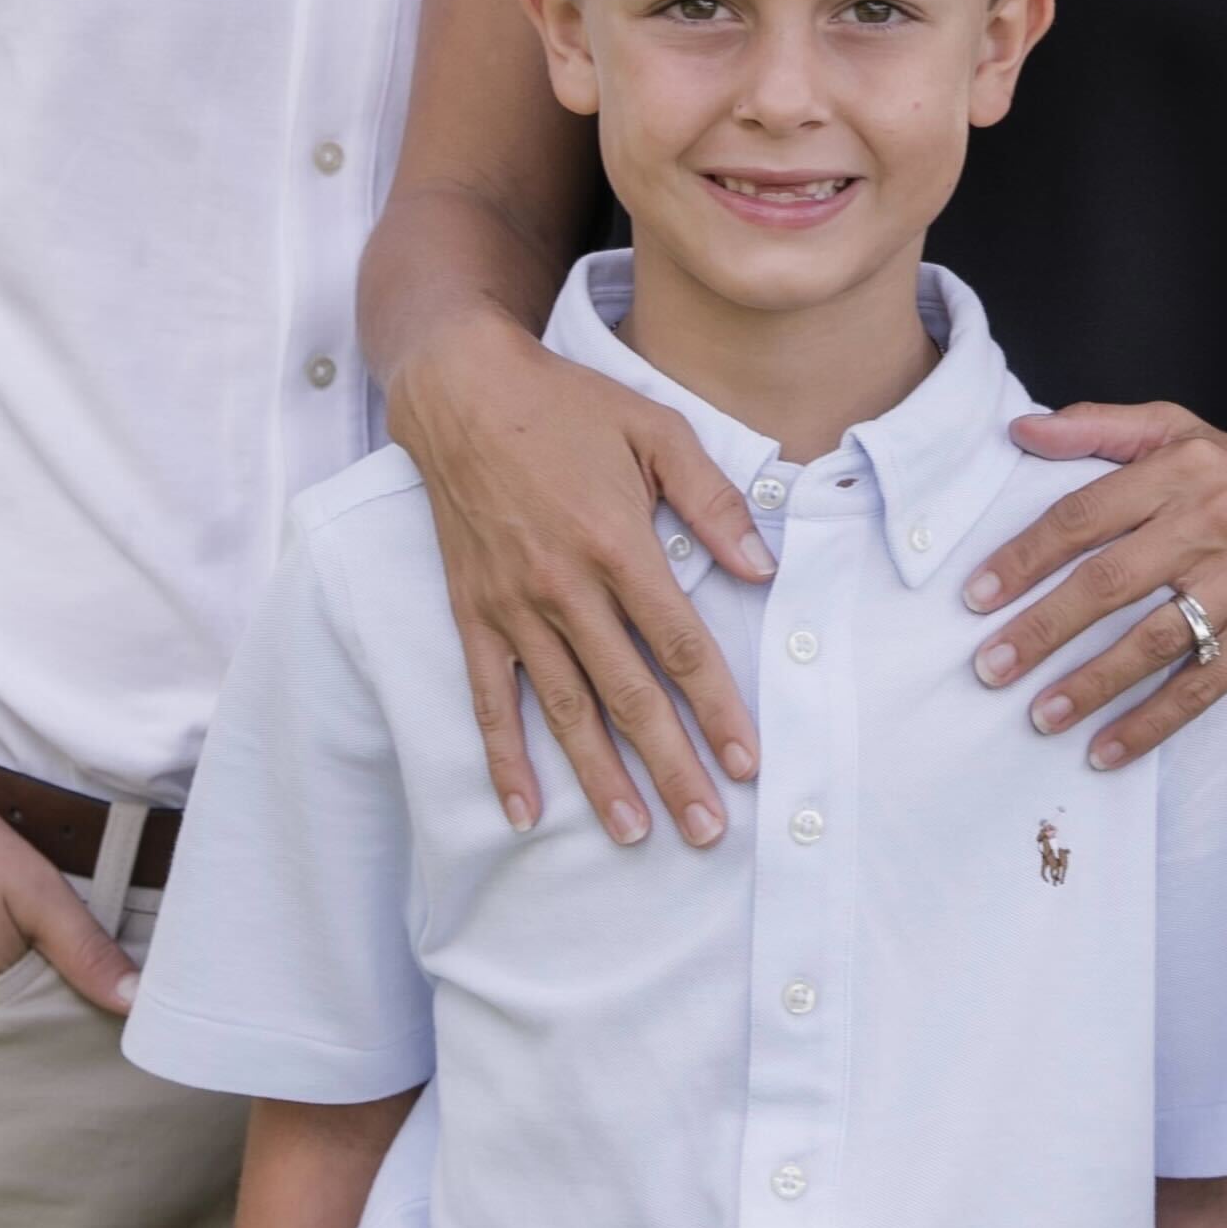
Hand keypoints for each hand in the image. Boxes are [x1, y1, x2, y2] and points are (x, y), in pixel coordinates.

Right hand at [387, 302, 772, 842]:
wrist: (463, 393)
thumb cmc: (570, 407)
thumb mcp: (657, 429)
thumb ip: (714, 500)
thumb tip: (763, 567)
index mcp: (618, 542)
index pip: (679, 645)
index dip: (716, 709)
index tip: (746, 763)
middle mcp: (564, 587)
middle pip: (629, 695)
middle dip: (672, 768)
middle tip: (706, 830)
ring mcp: (513, 608)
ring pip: (564, 710)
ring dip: (601, 778)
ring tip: (635, 833)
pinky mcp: (472, 615)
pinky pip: (488, 701)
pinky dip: (504, 759)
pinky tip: (525, 811)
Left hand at [965, 406, 1226, 768]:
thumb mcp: (1183, 430)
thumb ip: (1100, 427)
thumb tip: (1020, 429)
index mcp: (1179, 470)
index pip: (1085, 515)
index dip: (1025, 557)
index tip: (976, 596)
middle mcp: (1209, 523)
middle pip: (1109, 581)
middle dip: (1042, 628)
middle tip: (990, 666)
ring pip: (1152, 641)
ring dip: (1090, 683)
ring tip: (1039, 715)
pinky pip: (1201, 685)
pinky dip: (1151, 722)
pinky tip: (1106, 750)